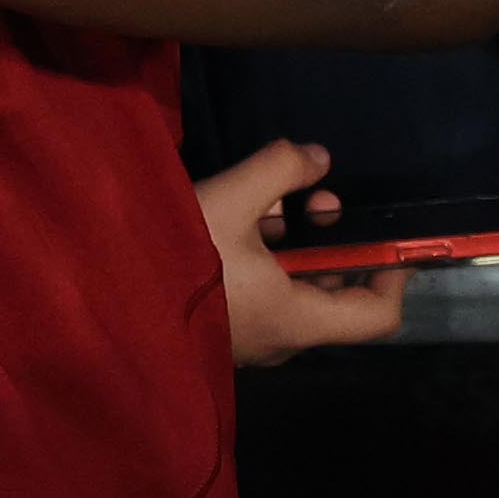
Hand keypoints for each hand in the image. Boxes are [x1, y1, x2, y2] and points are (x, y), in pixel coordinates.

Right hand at [201, 140, 408, 365]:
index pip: (377, 316)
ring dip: (294, 244)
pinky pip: (262, 294)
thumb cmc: (179, 257)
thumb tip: (317, 158)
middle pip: (334, 295)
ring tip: (267, 201)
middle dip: (332, 241)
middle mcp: (282, 338)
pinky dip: (263, 258)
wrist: (105, 299)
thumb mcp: (231, 198)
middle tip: (314, 201)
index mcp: (297, 318)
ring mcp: (250, 339)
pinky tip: (235, 221)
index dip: (392, 274)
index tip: (389, 237)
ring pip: (294, 289)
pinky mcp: (223, 329)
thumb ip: (280, 169)